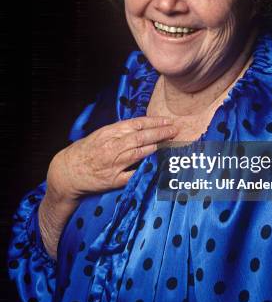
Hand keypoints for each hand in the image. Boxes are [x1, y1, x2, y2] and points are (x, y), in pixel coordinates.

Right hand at [46, 116, 177, 202]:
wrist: (66, 172)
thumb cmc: (85, 152)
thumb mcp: (99, 135)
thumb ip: (119, 131)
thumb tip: (141, 127)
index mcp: (108, 133)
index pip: (136, 124)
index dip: (154, 122)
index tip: (167, 121)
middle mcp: (112, 147)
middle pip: (141, 137)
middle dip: (160, 133)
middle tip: (175, 130)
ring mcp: (113, 164)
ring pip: (139, 153)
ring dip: (157, 147)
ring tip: (170, 143)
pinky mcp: (113, 180)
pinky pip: (133, 174)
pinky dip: (146, 169)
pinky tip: (158, 165)